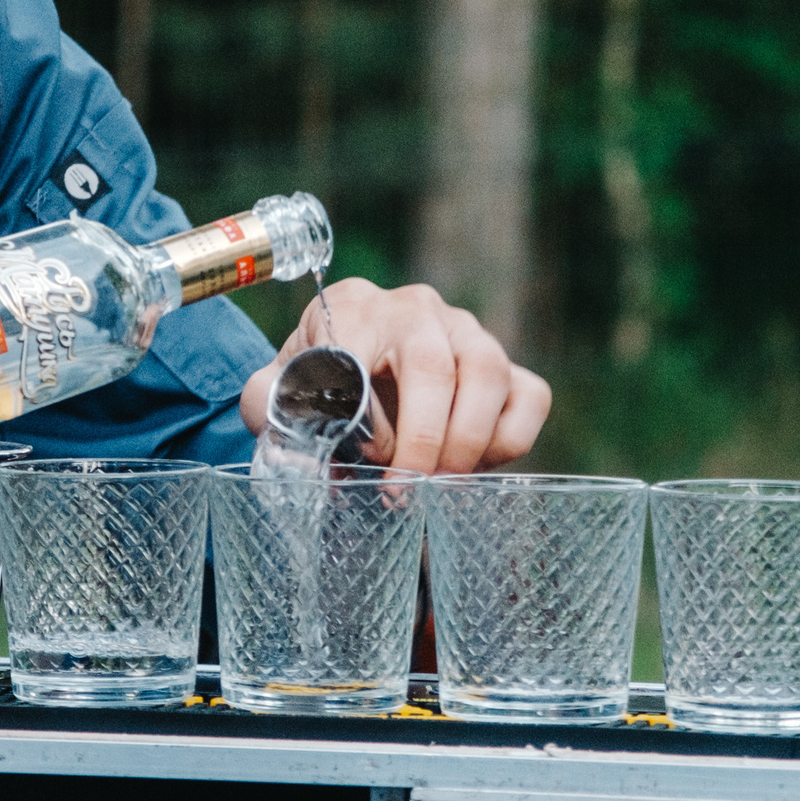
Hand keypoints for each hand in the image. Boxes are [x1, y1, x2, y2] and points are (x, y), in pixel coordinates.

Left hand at [236, 279, 550, 473]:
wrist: (351, 371)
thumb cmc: (316, 384)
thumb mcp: (279, 390)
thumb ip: (269, 405)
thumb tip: (290, 434)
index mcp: (352, 307)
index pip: (364, 354)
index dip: (367, 420)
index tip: (365, 468)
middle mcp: (415, 309)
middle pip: (435, 365)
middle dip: (424, 440)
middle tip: (407, 493)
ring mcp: (468, 331)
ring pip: (490, 374)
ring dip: (468, 442)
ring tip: (441, 486)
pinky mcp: (507, 362)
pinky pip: (530, 395)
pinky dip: (510, 440)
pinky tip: (474, 467)